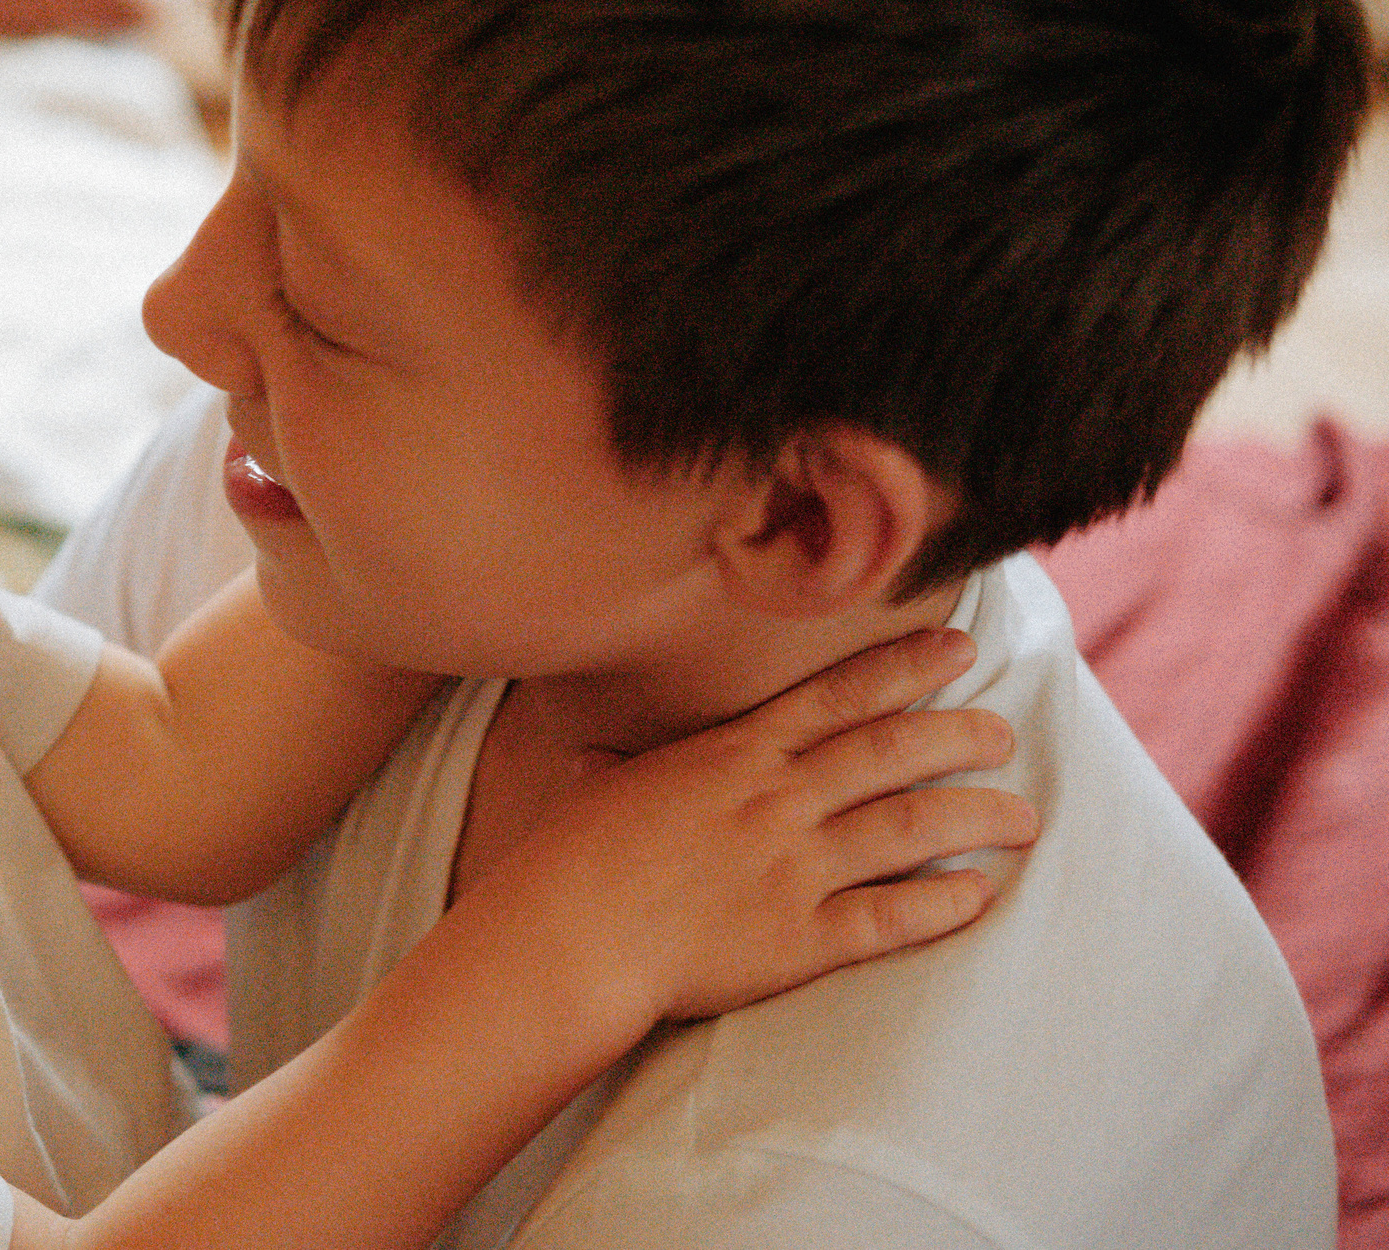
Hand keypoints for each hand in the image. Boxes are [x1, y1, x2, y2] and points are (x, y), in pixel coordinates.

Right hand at [506, 627, 1037, 1024]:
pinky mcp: (799, 940)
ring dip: (974, 816)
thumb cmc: (572, 859)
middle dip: (961, 735)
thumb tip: (599, 756)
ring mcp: (792, 869)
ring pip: (908, 827)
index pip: (838, 696)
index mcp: (733, 754)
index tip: (959, 650)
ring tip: (1022, 815)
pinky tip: (979, 895)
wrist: (569, 935)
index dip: (905, 667)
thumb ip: (626, 768)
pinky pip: (889, 917)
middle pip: (892, 751)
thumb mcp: (602, 788)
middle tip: (1005, 734)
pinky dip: (940, 904)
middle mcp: (775, 800)